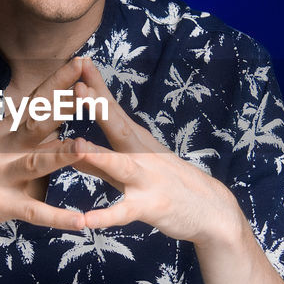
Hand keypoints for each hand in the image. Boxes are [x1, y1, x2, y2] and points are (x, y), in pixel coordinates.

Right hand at [0, 58, 90, 249]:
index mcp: (3, 133)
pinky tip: (80, 221)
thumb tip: (50, 126)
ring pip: (35, 163)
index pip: (34, 101)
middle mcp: (2, 149)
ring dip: (61, 155)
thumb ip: (17, 135)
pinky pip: (32, 212)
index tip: (81, 60)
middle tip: (91, 86)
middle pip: (38, 122)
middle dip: (65, 104)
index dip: (57, 81)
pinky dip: (57, 218)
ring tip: (88, 147)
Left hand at [69, 59, 242, 247]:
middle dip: (97, 106)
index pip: (115, 110)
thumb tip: (70, 150)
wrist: (213, 212)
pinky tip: (85, 220)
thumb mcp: (133, 170)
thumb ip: (100, 162)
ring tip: (77, 145)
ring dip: (99, 155)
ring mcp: (148, 180)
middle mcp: (143, 156)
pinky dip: (105, 217)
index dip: (97, 88)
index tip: (79, 63)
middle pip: (118, 127)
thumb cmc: (169, 187)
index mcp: (138, 143)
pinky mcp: (151, 207)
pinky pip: (125, 213)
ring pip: (120, 166)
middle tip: (77, 84)